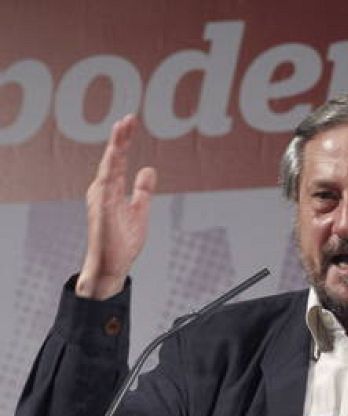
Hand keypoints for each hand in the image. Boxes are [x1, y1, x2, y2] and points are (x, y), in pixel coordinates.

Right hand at [76, 115, 156, 298]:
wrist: (112, 267)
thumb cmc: (122, 243)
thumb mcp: (139, 211)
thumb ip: (142, 190)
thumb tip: (148, 169)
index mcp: (111, 190)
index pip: (118, 160)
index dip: (124, 141)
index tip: (130, 122)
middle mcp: (102, 191)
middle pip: (111, 158)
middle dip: (119, 138)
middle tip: (128, 118)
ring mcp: (100, 200)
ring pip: (107, 167)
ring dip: (114, 148)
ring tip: (121, 129)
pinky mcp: (101, 212)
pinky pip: (105, 187)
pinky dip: (109, 171)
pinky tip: (115, 156)